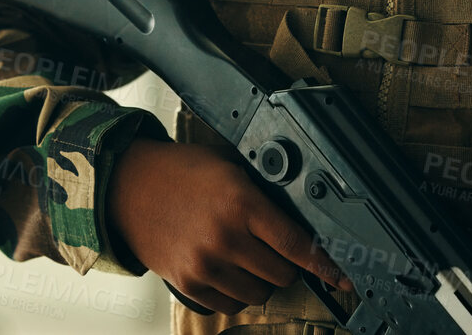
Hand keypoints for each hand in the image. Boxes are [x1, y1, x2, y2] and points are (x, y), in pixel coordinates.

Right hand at [108, 137, 353, 314]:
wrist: (129, 186)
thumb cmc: (180, 172)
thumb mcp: (228, 167)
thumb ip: (262, 194)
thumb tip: (300, 222)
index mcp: (240, 201)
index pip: (296, 243)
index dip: (324, 263)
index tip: (341, 277)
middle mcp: (225, 236)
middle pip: (283, 274)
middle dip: (285, 265)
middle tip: (271, 248)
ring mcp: (206, 263)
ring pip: (260, 294)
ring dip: (261, 281)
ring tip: (244, 257)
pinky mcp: (189, 283)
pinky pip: (231, 305)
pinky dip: (236, 293)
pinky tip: (226, 269)